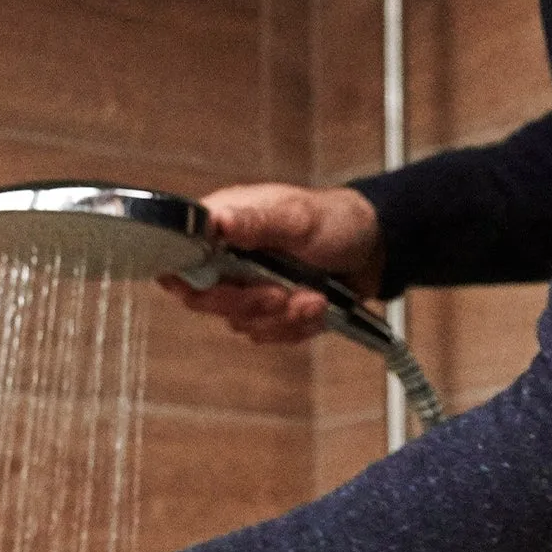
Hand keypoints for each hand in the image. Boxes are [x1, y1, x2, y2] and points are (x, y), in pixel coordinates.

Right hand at [161, 183, 383, 345]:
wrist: (373, 252)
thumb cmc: (336, 221)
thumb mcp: (297, 217)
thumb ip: (255, 221)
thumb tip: (215, 221)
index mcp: (223, 225)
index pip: (178, 255)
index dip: (184, 275)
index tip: (213, 284)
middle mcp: (227, 257)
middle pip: (202, 299)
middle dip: (246, 303)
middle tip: (280, 293)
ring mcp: (245, 287)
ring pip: (239, 322)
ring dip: (281, 317)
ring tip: (314, 296)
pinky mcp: (267, 312)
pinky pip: (266, 334)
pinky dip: (295, 327)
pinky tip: (316, 307)